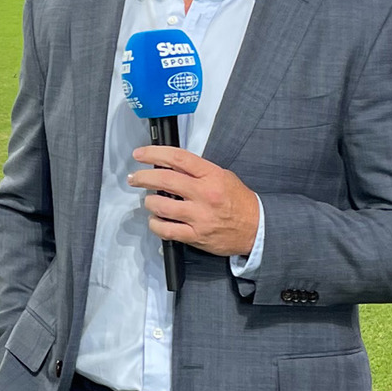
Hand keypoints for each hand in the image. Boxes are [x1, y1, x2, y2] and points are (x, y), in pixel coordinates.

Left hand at [129, 146, 260, 257]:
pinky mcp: (196, 236)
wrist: (257, 228)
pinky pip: (167, 230)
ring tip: (150, 201)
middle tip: (134, 178)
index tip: (140, 154)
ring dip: (149, 202)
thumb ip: (198, 171)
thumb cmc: (238, 200)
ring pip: (161, 206)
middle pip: (165, 180)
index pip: (177, 158)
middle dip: (143, 177)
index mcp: (210, 175)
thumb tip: (170, 165)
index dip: (154, 153)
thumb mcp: (222, 176)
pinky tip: (155, 221)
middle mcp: (203, 194)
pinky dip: (155, 225)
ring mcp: (199, 217)